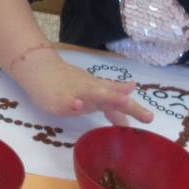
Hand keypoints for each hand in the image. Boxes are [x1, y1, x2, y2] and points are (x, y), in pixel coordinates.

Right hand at [14, 47, 154, 125]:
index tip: (150, 120)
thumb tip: (133, 87)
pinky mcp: (58, 100)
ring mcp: (74, 94)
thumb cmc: (67, 79)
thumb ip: (111, 89)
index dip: (134, 110)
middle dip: (128, 105)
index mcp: (98, 90)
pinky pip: (66, 102)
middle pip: (111, 98)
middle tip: (147, 117)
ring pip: (93, 95)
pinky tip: (78, 105)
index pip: (119, 101)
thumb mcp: (92, 84)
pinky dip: (73, 103)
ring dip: (108, 98)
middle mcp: (90, 91)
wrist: (39, 69)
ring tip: (124, 102)